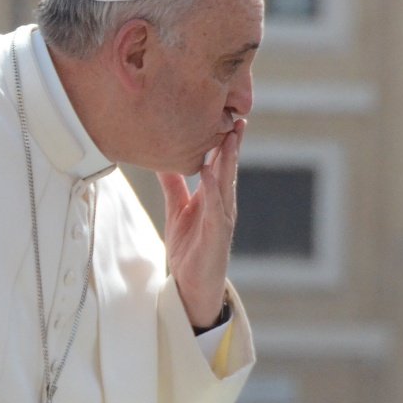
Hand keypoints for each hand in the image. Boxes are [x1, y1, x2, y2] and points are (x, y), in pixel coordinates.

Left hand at [157, 119, 244, 327]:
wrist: (190, 286)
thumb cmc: (189, 248)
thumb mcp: (178, 210)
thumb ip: (174, 186)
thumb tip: (164, 160)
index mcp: (213, 197)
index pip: (221, 164)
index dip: (225, 141)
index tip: (227, 116)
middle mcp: (222, 205)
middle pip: (229, 169)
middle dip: (233, 145)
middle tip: (237, 118)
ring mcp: (222, 219)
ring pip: (227, 184)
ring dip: (229, 162)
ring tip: (230, 138)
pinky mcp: (217, 235)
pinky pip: (216, 208)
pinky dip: (213, 189)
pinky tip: (210, 172)